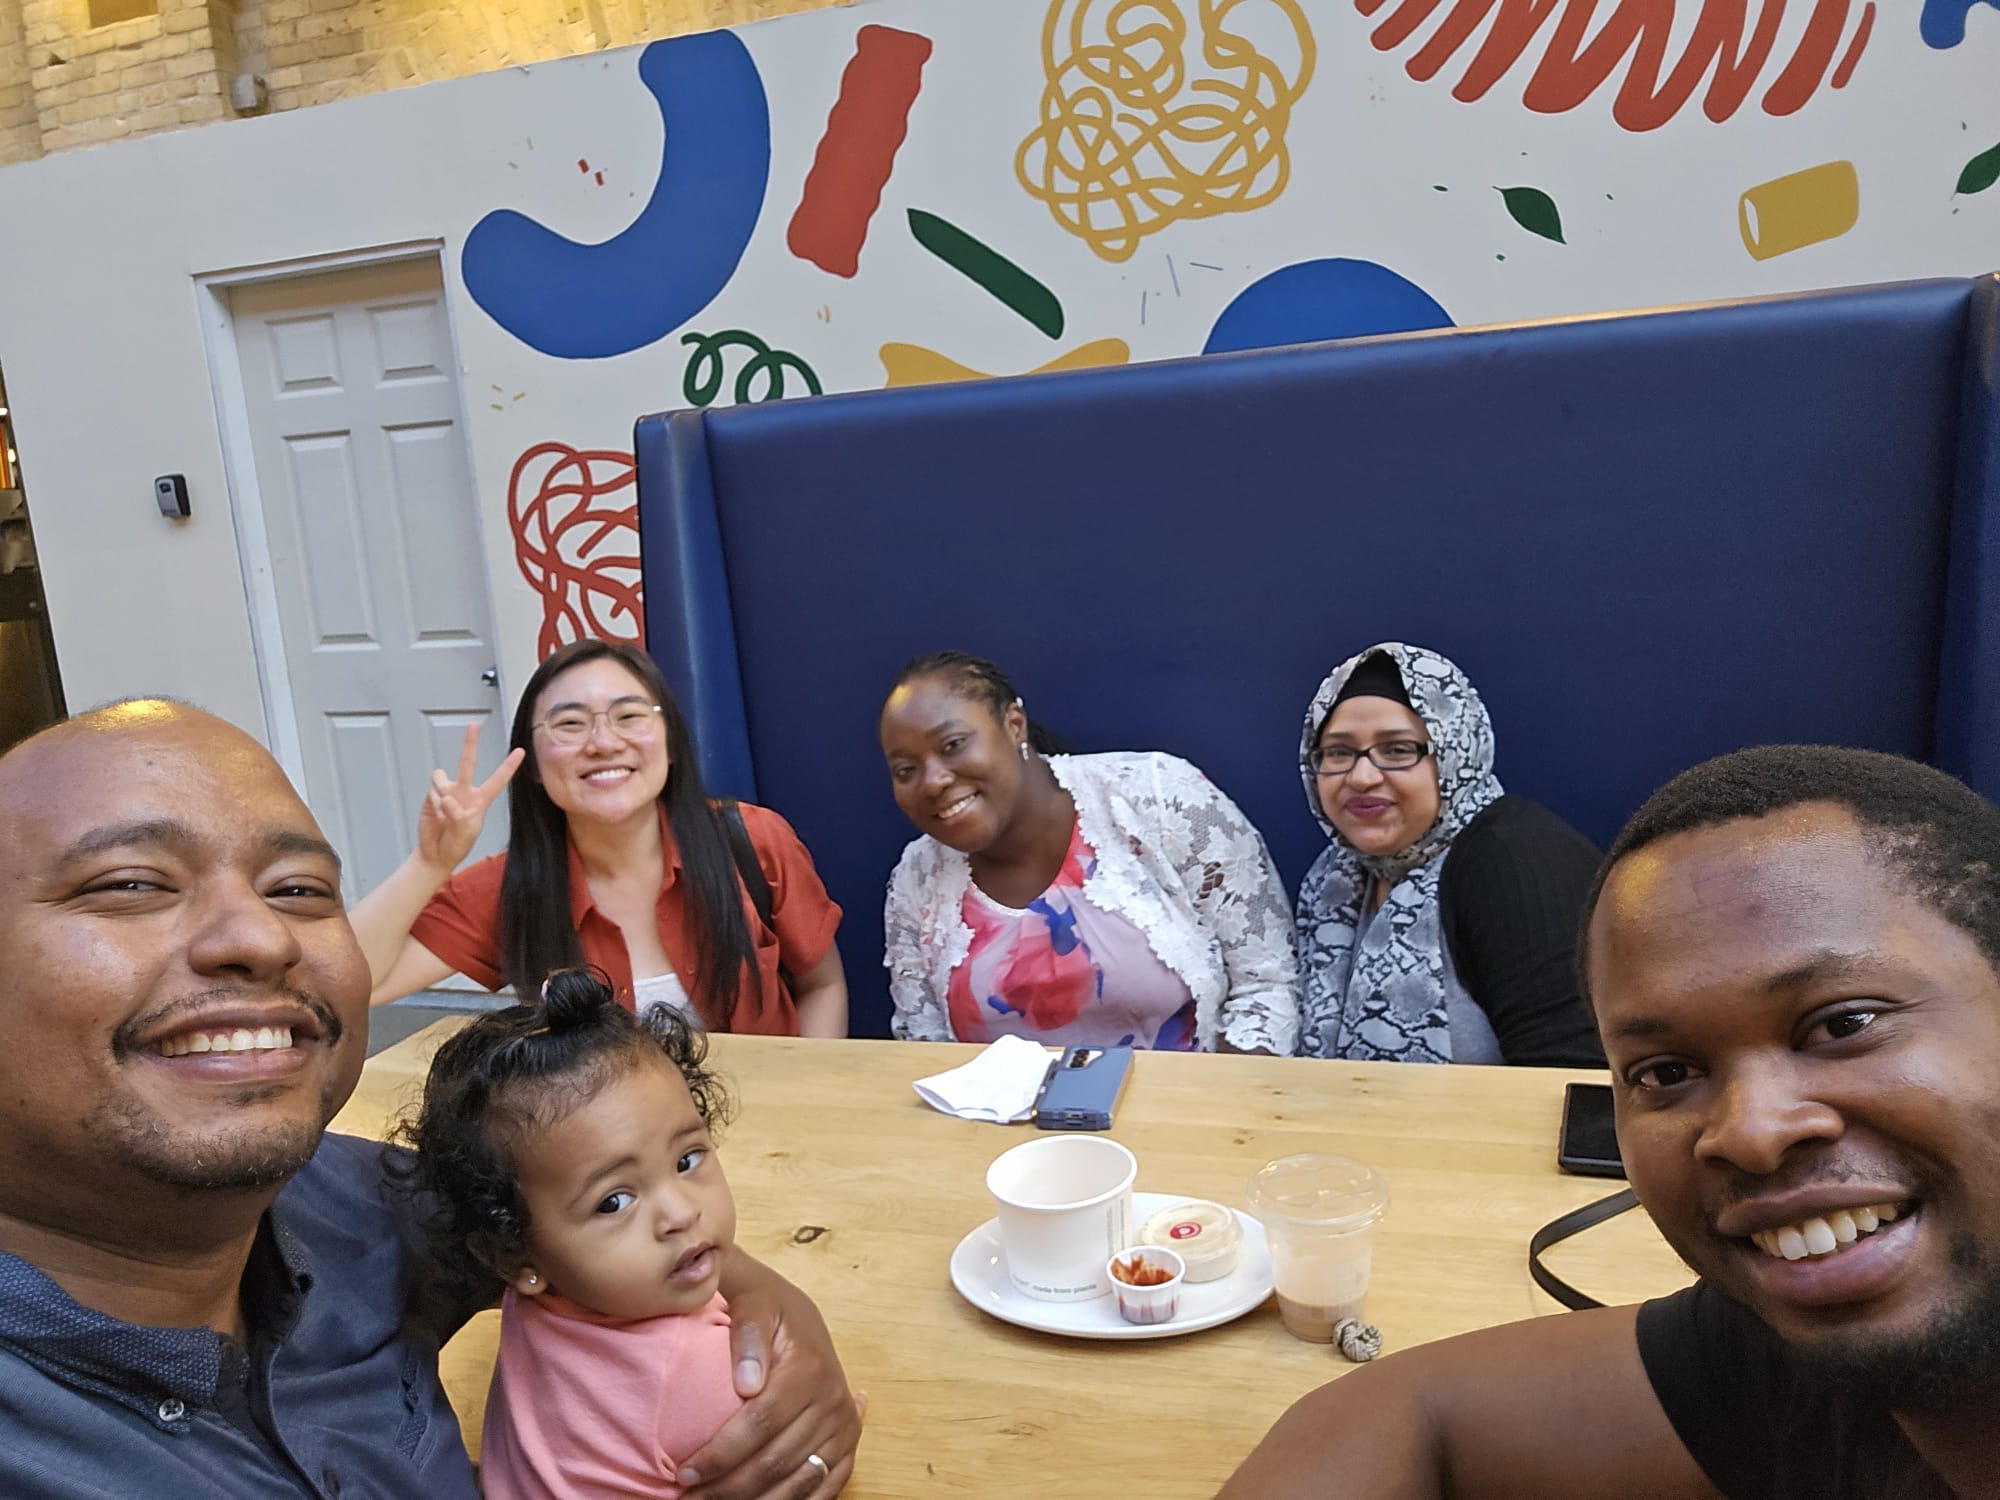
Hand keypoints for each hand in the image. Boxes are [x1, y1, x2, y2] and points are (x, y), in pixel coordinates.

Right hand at [416, 723, 523, 874]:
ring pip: (443, 777)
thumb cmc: (457, 844)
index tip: (520, 751)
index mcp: (481, 800)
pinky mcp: (432, 795)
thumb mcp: (465, 833)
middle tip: (473, 725)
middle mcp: (465, 791)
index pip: (498, 780)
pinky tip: (435, 812)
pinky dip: (433, 800)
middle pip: (468, 762)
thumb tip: (447, 797)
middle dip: (470, 744)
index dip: (509, 766)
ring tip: (443, 811)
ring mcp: (448, 791)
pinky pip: (433, 789)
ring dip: (442, 792)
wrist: (436, 853)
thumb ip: (458, 815)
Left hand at [681, 1269, 864, 1498]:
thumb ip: (748, 1334)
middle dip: (727, 1488)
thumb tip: (746, 1385)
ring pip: (798, 1482)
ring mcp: (843, 1427)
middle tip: (689, 1499)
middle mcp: (832, 1402)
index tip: (683, 1473)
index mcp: (808, 1369)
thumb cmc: (767, 1309)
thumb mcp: (753, 1302)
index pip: (760, 1424)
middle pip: (776, 1461)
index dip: (720, 1454)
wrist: (801, 1316)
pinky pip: (824, 1488)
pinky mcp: (848, 1443)